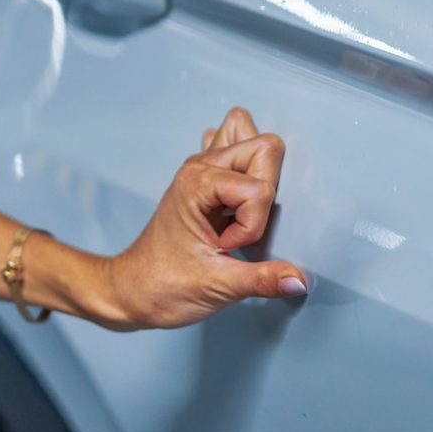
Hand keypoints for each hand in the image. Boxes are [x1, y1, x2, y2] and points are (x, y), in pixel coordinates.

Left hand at [101, 108, 309, 329]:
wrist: (132, 289)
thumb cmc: (163, 285)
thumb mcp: (217, 286)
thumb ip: (262, 280)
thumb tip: (300, 280)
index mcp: (196, 183)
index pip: (259, 188)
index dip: (253, 225)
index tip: (227, 248)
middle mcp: (199, 167)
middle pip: (265, 147)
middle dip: (266, 192)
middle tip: (241, 226)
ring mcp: (203, 170)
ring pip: (254, 142)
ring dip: (260, 176)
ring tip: (240, 212)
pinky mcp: (209, 181)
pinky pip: (239, 153)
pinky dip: (250, 172)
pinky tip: (239, 203)